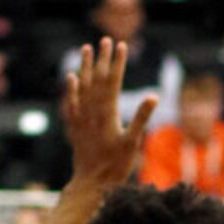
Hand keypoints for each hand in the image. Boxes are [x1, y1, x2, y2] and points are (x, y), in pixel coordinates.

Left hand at [64, 38, 156, 196]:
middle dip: (102, 59)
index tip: (122, 45)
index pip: (114, 81)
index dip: (119, 63)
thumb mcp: (132, 144)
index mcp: (108, 113)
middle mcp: (92, 111)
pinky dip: (71, 89)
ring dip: (85, 66)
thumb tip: (153, 96)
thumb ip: (142, 118)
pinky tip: (71, 79)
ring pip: (82, 85)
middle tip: (106, 40)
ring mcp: (81, 118)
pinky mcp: (74, 127)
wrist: (91, 184)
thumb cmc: (115, 167)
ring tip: (86, 49)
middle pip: (97, 78)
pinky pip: (71, 102)